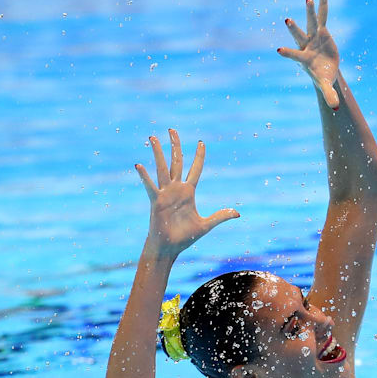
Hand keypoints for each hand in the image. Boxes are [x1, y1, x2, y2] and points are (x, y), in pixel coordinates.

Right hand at [134, 129, 239, 256]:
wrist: (170, 247)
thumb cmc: (185, 237)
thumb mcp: (206, 225)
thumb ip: (220, 216)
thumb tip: (237, 213)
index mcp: (189, 192)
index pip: (195, 169)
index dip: (198, 156)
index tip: (201, 142)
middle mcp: (176, 189)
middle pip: (176, 162)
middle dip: (175, 146)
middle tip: (172, 130)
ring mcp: (165, 194)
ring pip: (162, 168)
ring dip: (158, 153)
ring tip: (153, 138)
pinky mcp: (156, 201)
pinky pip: (150, 187)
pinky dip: (145, 177)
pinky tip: (139, 165)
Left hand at [278, 0, 341, 108]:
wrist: (325, 67)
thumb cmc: (322, 76)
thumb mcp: (326, 85)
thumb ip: (329, 94)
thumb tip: (335, 108)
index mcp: (304, 59)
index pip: (294, 56)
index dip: (288, 53)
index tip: (278, 50)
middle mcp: (306, 45)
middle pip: (299, 35)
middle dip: (294, 29)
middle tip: (287, 20)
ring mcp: (313, 36)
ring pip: (311, 21)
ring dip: (310, 11)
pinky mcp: (322, 30)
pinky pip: (323, 13)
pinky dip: (323, 2)